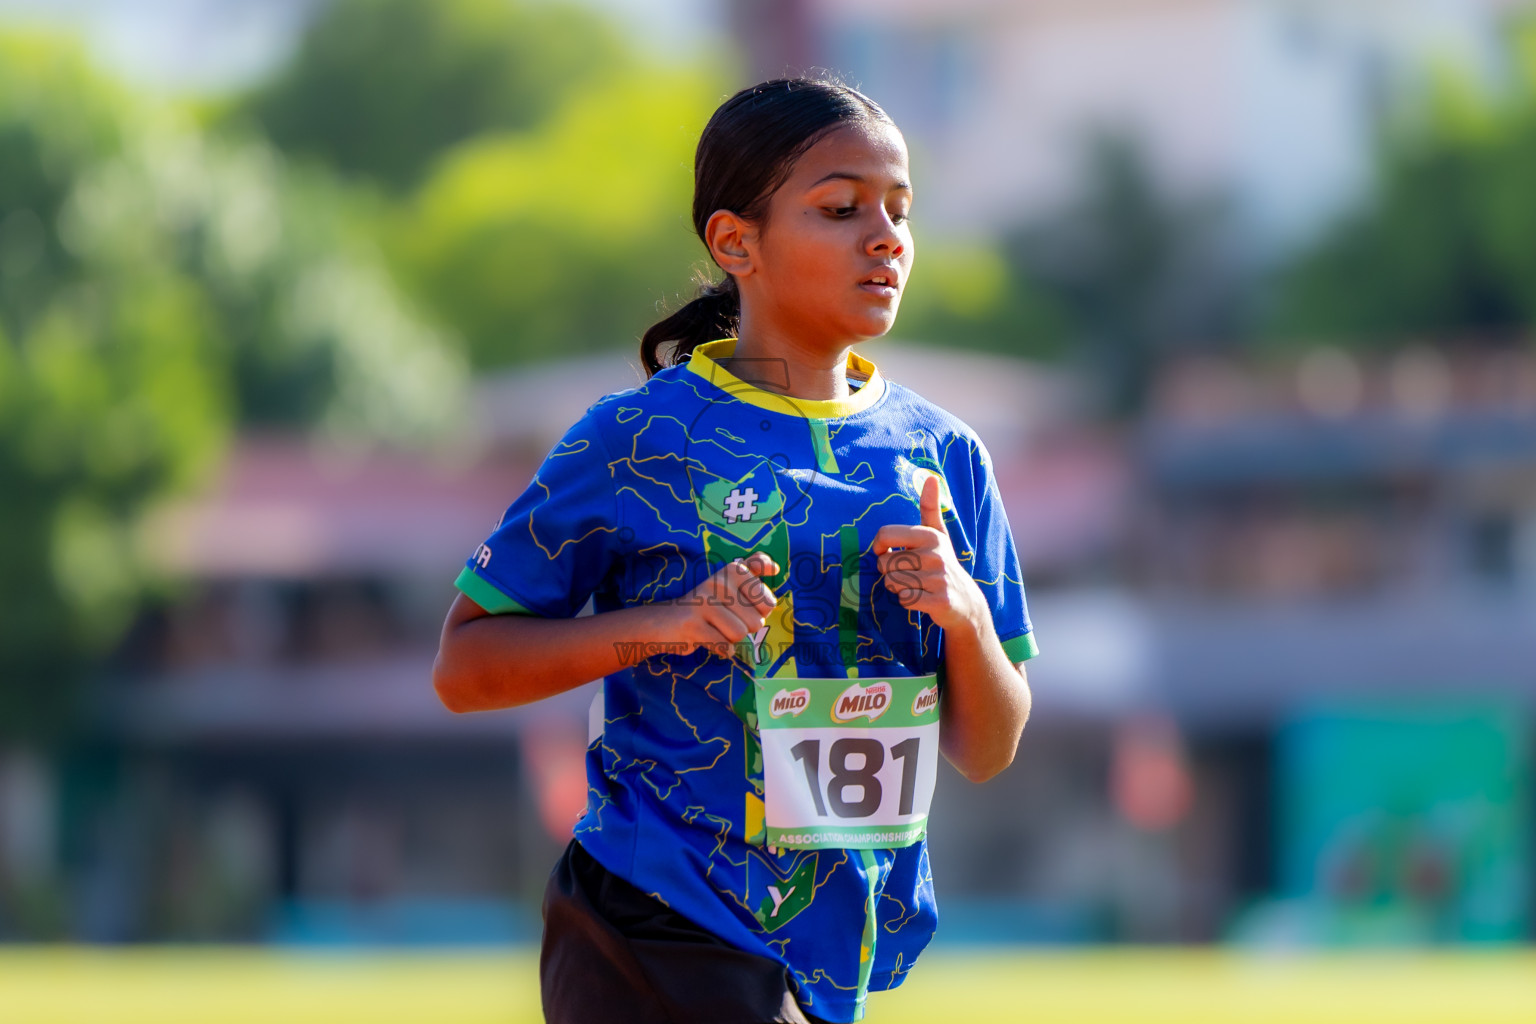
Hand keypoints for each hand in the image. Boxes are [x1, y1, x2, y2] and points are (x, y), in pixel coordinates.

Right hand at [663, 550, 779, 658]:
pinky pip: (724, 646)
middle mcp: (718, 581)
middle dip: (742, 628)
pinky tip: (707, 639)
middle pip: (756, 622)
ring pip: (739, 635)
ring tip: (713, 628)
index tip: (737, 607)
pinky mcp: (692, 624)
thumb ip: (753, 568)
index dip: (757, 613)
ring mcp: (703, 602)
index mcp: (733, 570)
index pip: (768, 604)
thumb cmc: (704, 605)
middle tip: (722, 620)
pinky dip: (720, 649)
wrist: (663, 621)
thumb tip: (775, 568)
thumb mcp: (728, 582)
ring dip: (729, 639)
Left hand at [874, 472, 984, 631]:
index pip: (884, 535)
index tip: (889, 552)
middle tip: (907, 574)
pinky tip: (921, 598)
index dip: (879, 548)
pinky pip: (905, 599)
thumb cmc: (942, 564)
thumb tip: (931, 477)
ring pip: (892, 582)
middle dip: (889, 572)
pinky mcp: (940, 600)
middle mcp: (935, 554)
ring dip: (898, 588)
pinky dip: (908, 601)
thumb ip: (930, 507)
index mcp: (930, 535)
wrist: (966, 602)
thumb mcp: (938, 534)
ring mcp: (939, 578)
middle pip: (884, 563)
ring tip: (915, 585)